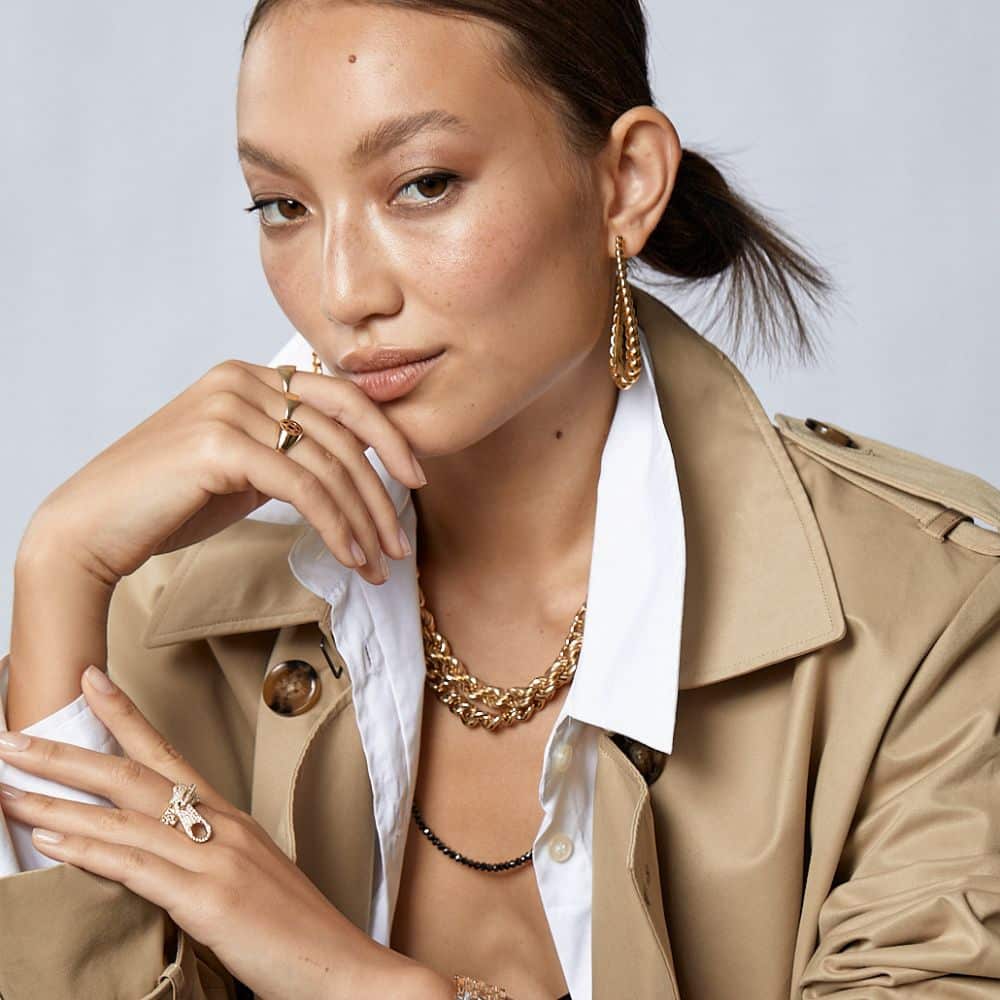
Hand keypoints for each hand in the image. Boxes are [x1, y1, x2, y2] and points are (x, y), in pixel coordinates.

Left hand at [0, 667, 447, 999]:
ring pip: (125, 819)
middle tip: (12, 737)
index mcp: (230, 818)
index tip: (89, 681)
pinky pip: (139, 869)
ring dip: (57, 804)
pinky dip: (92, 851)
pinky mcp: (210, 900)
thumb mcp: (246, 880)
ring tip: (9, 789)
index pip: (167, 754)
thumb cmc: (294, 931)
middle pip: (134, 776)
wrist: (342, 969)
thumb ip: (201, 859)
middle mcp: (222, 827)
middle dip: (68, 755)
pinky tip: (54, 842)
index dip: (124, 716)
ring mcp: (217, 860)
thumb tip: (150, 855)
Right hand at [24, 359, 426, 591]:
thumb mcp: (242, 465)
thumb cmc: (168, 502)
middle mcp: (242, 380)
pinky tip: (350, 556)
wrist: (93, 527)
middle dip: (380, 495)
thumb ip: (288, 451)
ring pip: (327, 464)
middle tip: (400, 544)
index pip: (341, 397)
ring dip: (363, 521)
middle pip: (341, 434)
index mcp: (251, 375)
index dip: (387, 437)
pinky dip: (334, 525)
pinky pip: (302, 487)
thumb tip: (351, 465)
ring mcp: (229, 407)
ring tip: (380, 565)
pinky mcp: (218, 445)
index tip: (414, 478)